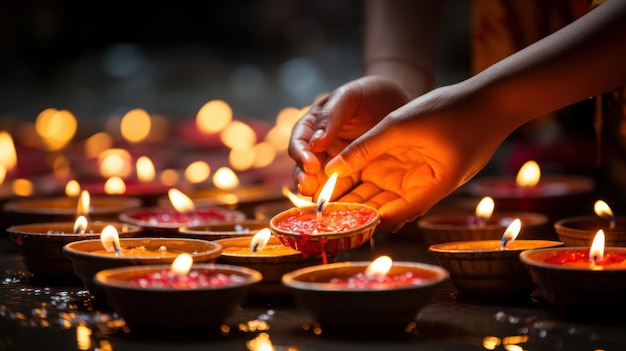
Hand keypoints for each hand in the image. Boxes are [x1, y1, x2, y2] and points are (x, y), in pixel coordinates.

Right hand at [288, 75, 410, 196]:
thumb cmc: (372, 93)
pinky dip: (346, 201)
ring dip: (323, 196)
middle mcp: (321, 149)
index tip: (311, 165)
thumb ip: (332, 116)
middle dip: (305, 181)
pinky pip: (348, 192)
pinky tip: (349, 208)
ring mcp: (339, 165)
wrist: (401, 102)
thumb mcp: (350, 96)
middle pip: (306, 170)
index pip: (299, 143)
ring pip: (324, 185)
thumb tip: (314, 143)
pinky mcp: (357, 178)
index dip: (301, 155)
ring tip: (325, 206)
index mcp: (314, 127)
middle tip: (309, 191)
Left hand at [325, 84, 513, 232]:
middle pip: (380, 210)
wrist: (488, 100)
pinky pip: (383, 181)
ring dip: (352, 201)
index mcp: (426, 190)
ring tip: (318, 205)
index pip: (388, 217)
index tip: (329, 227)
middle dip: (349, 216)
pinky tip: (337, 186)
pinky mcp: (412, 167)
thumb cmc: (452, 111)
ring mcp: (416, 179)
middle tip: (315, 219)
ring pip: (379, 196)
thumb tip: (331, 169)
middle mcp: (419, 190)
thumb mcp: (401, 125)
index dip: (358, 224)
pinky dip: (362, 184)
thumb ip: (366, 147)